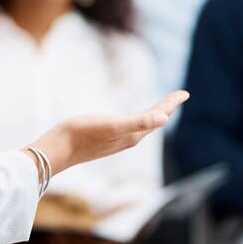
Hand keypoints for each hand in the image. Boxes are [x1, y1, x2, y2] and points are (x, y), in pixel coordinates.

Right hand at [31, 91, 187, 175]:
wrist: (57, 150)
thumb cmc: (81, 134)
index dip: (171, 104)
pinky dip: (138, 120)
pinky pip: (130, 128)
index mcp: (132, 135)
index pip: (158, 116)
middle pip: (153, 121)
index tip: (185, 93)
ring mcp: (116, 141)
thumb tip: (165, 119)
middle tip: (178, 97)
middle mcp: (128, 139)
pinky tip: (132, 121)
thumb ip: (137, 122)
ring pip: (142, 126)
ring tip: (160, 109)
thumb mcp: (110, 125)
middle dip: (166, 109)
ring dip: (153, 116)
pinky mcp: (105, 140)